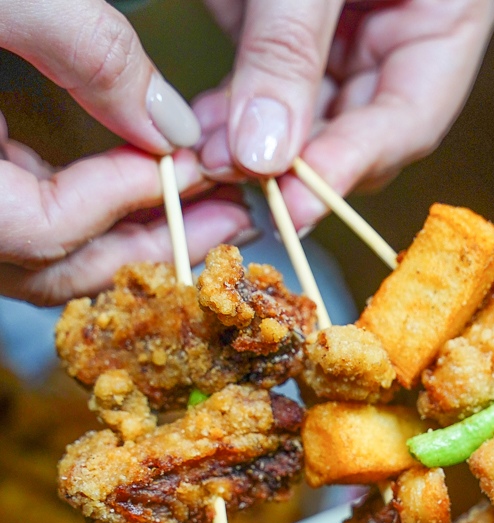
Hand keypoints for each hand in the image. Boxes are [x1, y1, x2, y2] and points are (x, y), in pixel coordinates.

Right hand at [0, 0, 252, 304]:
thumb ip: (85, 49)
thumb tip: (169, 128)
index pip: (33, 227)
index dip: (119, 201)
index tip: (188, 168)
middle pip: (45, 267)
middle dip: (145, 244)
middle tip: (231, 218)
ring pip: (39, 258)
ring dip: (129, 236)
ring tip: (208, 210)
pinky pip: (27, 223)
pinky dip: (92, 212)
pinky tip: (143, 186)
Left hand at [195, 0, 493, 230]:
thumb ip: (289, 44)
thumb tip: (261, 154)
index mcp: (447, 15)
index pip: (408, 120)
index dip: (350, 167)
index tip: (293, 205)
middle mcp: (399, 40)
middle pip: (355, 134)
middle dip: (293, 167)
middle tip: (237, 185)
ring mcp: (347, 37)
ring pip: (305, 120)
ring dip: (253, 149)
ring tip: (205, 162)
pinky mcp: (294, 29)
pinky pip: (267, 87)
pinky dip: (232, 115)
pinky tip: (200, 135)